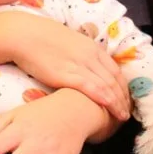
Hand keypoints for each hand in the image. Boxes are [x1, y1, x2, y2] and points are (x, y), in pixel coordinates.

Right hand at [10, 16, 129, 120]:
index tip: (126, 99)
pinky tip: (109, 108)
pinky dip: (103, 98)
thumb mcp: (71, 43)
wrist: (25, 35)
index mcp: (93, 48)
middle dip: (123, 98)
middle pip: (114, 80)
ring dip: (117, 103)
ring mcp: (80, 65)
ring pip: (106, 86)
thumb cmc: (43, 39)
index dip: (123, 87)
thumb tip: (87, 67)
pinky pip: (91, 88)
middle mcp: (91, 56)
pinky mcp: (67, 74)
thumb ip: (82, 55)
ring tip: (121, 117)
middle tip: (127, 113)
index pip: (116, 70)